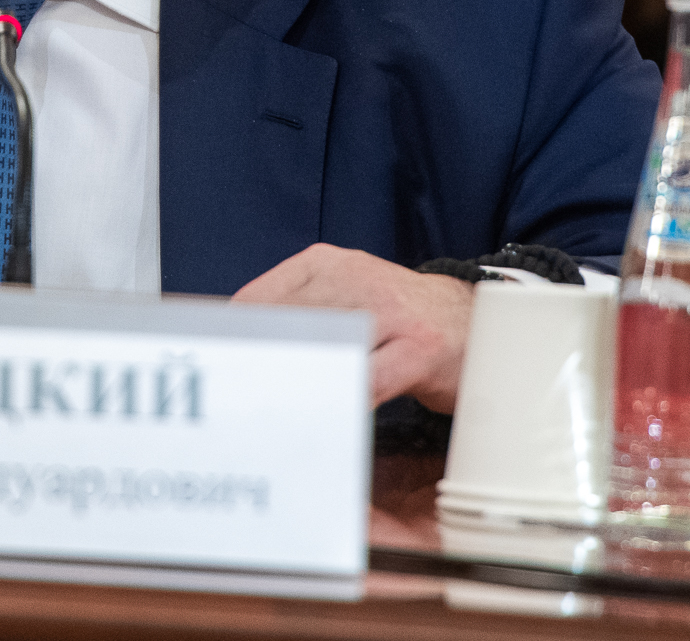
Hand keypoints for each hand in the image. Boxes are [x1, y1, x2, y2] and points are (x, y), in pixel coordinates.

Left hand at [232, 243, 474, 412]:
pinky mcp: (419, 347)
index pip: (258, 302)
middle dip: (259, 370)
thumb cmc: (399, 318)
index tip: (213, 375)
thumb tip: (237, 350)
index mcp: (323, 265)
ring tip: (271, 421)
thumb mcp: (342, 296)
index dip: (231, 343)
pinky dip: (343, 404)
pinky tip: (326, 424)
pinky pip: (368, 381)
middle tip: (235, 409)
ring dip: (296, 389)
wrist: (475, 318)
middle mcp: (352, 278)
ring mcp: (389, 311)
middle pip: (285, 327)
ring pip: (323, 353)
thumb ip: (296, 315)